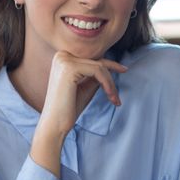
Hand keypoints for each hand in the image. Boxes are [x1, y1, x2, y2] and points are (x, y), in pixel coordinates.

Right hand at [31, 51, 126, 176]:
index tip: (124, 70)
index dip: (110, 65)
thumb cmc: (69, 108)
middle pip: (97, 61)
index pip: (92, 58)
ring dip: (111, 84)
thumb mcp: (86, 85)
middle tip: (117, 97)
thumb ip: (95, 74)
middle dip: (111, 78)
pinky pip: (98, 71)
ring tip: (115, 100)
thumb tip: (110, 64)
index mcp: (62, 58)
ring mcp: (64, 60)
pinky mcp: (69, 68)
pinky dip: (108, 84)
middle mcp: (61, 55)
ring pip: (100, 66)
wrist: (55, 124)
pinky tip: (111, 96)